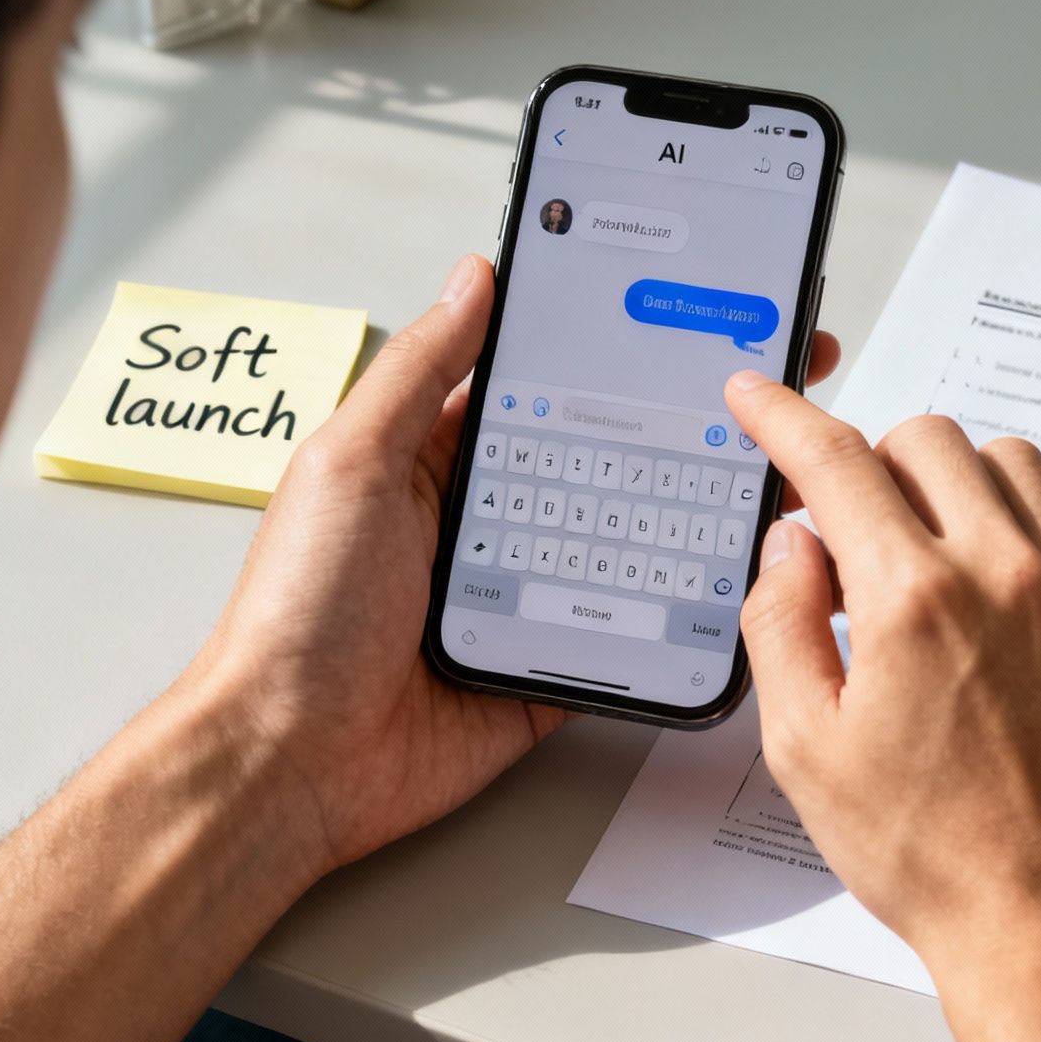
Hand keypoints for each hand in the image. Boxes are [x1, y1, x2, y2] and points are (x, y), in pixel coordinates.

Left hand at [180, 258, 840, 874]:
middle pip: (588, 469)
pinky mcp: (537, 674)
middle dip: (656, 441)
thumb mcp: (352, 465)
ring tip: (750, 483)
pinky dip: (659, 623)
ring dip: (669, 528)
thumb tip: (473, 278)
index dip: (595, 357)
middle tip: (741, 404)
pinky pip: (616, 640)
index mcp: (429, 464)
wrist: (290, 762)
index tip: (669, 325)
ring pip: (614, 550)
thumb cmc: (295, 613)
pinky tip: (713, 589)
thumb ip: (420, 373)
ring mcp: (512, 603)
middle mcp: (476, 527)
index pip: (530, 392)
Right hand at [724, 373, 1040, 1041]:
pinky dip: (1031, 521)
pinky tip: (1002, 583)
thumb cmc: (932, 855)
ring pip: (1008, 461)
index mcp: (912, 601)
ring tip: (926, 560)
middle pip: (924, 439)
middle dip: (868, 465)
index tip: (759, 397)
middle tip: (847, 535)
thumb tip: (792, 545)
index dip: (783, 417)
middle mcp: (1003, 572)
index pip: (835, 461)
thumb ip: (781, 625)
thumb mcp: (806, 751)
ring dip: (951, 485)